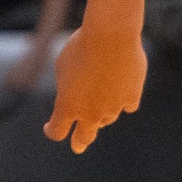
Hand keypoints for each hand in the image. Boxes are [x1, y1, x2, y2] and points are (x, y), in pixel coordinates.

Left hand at [45, 23, 146, 151]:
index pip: (57, 131)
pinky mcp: (132, 97)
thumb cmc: (81, 46)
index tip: (49, 128)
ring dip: (101, 114)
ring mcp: (113, 108)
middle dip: (80, 143)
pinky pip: (127, 105)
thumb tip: (75, 97)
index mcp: (67, 106)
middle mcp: (90, 113)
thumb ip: (66, 86)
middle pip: (84, 137)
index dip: (52, 131)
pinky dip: (123, 101)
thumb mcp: (63, 65)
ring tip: (99, 102)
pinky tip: (122, 94)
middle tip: (78, 147)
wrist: (110, 35)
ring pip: (107, 119)